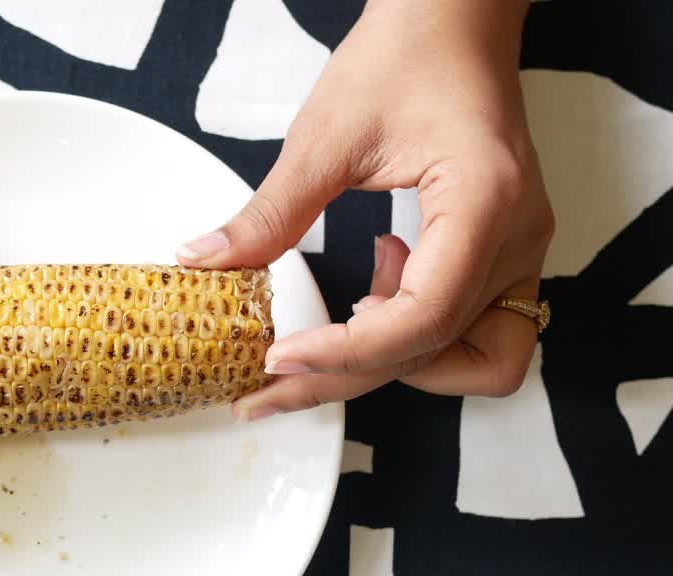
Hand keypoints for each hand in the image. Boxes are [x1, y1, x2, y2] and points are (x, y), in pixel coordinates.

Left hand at [177, 0, 553, 419]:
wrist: (454, 19)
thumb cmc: (404, 54)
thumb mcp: (325, 135)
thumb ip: (270, 212)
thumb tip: (204, 262)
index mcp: (484, 203)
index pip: (421, 318)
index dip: (344, 352)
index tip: (275, 359)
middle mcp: (517, 238)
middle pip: (436, 352)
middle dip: (345, 377)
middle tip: (267, 388)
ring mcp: (521, 249)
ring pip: (472, 359)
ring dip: (399, 362)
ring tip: (347, 313)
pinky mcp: (503, 252)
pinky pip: (473, 329)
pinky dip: (419, 333)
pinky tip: (377, 282)